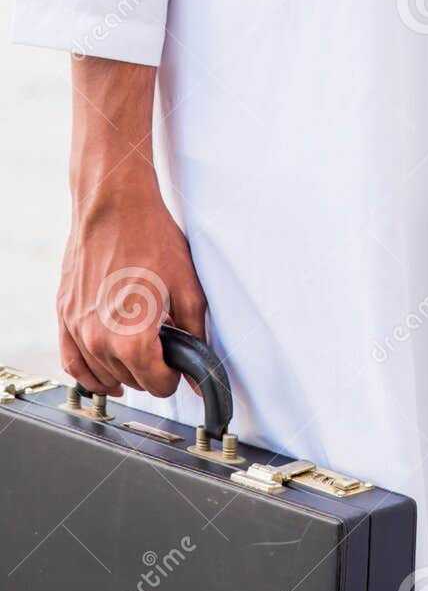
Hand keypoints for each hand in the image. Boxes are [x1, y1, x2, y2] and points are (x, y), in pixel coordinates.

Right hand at [58, 171, 207, 398]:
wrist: (115, 206)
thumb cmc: (150, 238)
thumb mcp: (188, 286)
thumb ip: (195, 333)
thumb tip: (199, 368)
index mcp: (132, 340)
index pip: (156, 384)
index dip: (173, 376)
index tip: (178, 365)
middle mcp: (99, 340)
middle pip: (131, 380)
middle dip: (151, 370)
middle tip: (164, 348)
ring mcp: (77, 328)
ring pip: (102, 375)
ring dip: (123, 371)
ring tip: (141, 353)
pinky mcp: (65, 314)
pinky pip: (72, 361)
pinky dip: (89, 374)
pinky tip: (103, 375)